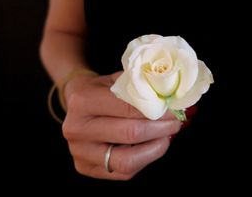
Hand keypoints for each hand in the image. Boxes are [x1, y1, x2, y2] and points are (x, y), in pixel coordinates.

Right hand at [62, 71, 181, 179]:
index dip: (157, 110)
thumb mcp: (118, 78)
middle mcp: (77, 128)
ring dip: (155, 149)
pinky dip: (145, 159)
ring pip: (127, 160)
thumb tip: (173, 98)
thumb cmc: (102, 88)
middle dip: (160, 129)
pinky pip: (124, 172)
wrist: (76, 101)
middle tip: (176, 122)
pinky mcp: (85, 167)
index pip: (128, 108)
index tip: (174, 109)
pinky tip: (153, 146)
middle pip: (130, 134)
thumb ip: (142, 87)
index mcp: (83, 101)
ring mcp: (79, 152)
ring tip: (167, 136)